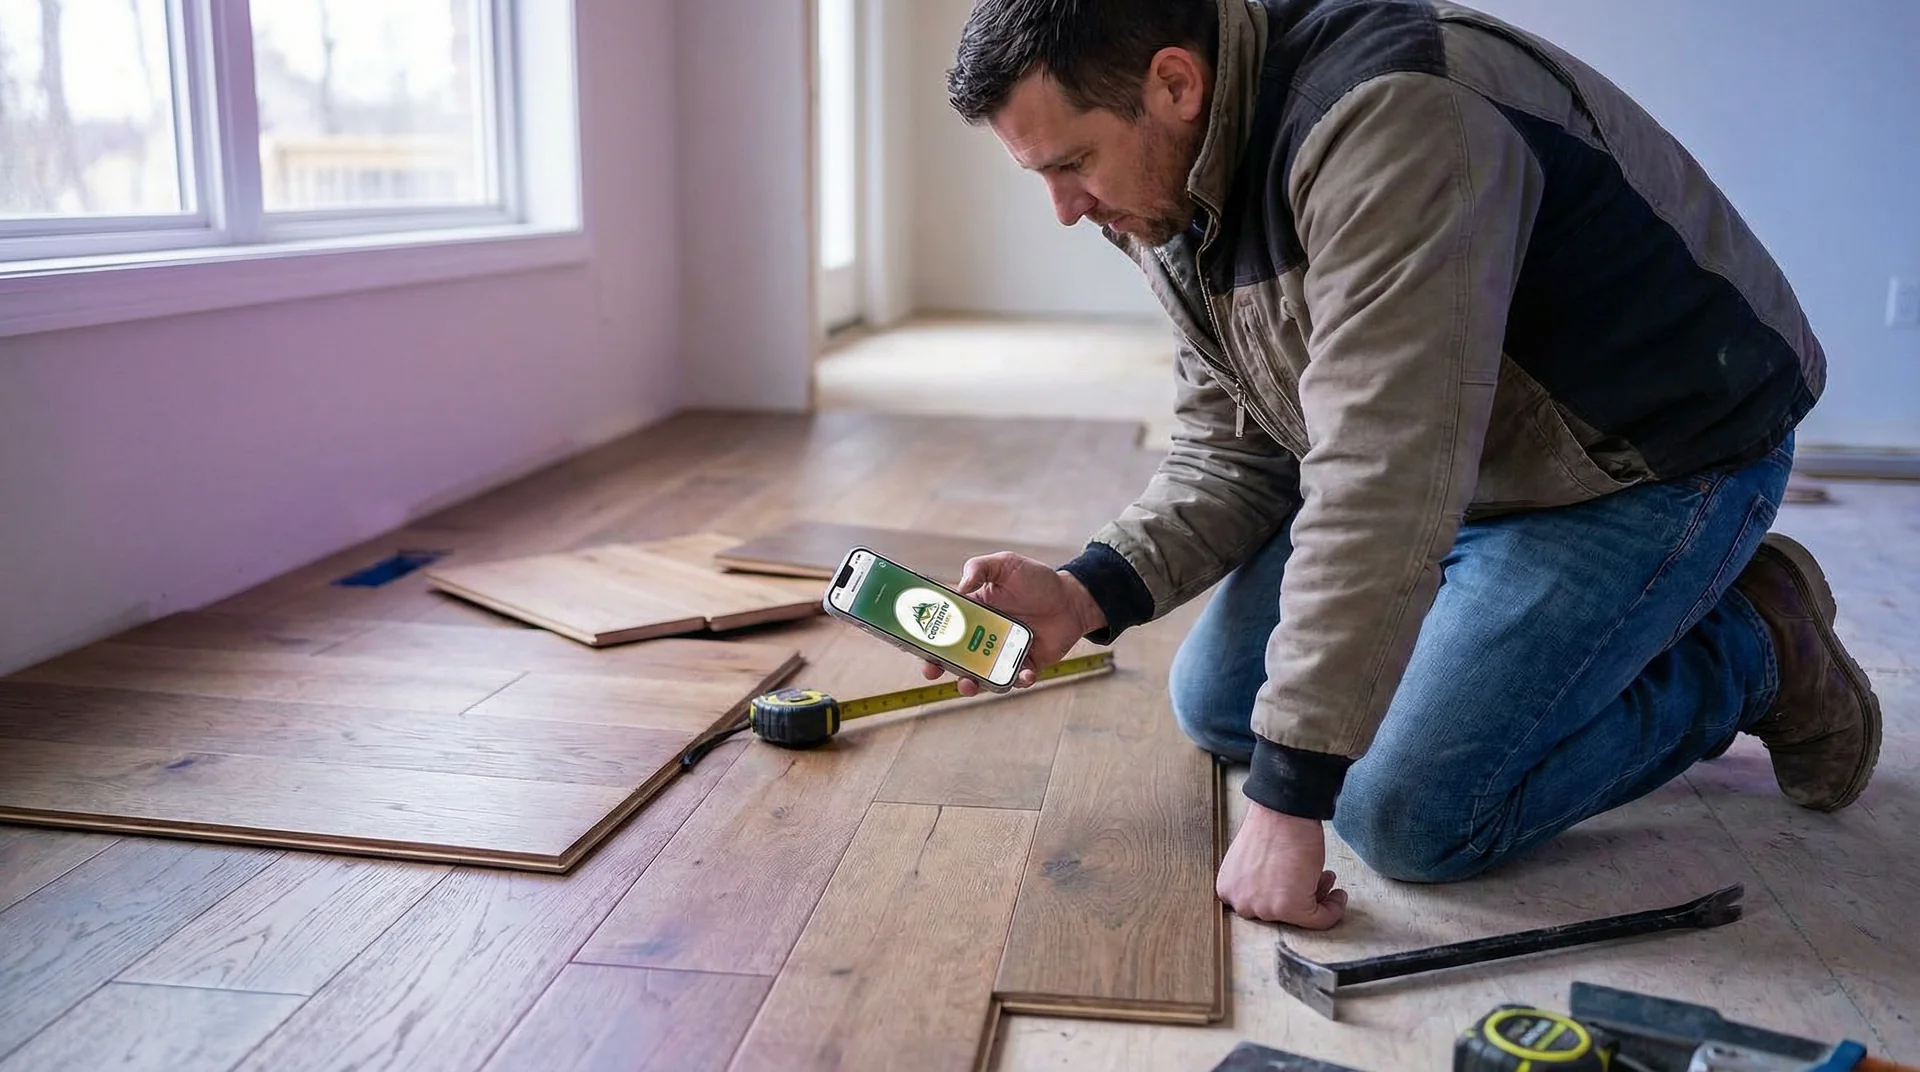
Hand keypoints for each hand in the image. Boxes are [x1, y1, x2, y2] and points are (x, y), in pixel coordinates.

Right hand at [921, 553, 1105, 695]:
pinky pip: (1016, 679)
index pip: (943, 628)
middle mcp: (984, 636)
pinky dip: (1018, 680)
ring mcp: (1003, 653)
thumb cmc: (1036, 580)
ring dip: (971, 683)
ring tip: (970, 683)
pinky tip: (1023, 674)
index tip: (915, 646)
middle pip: (954, 657)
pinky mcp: (1025, 664)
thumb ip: (980, 568)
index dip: (926, 638)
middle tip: (933, 670)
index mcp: (973, 613)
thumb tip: (960, 586)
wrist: (1072, 598)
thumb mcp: (1005, 564)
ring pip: (980, 676)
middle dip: (939, 667)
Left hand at [1216, 802, 1347, 928]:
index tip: (1295, 884)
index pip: (1257, 905)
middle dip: (1300, 894)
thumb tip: (1282, 893)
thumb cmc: (1273, 825)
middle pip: (1278, 912)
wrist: (1284, 811)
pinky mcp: (1291, 908)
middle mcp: (1242, 903)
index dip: (1281, 893)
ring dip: (1317, 897)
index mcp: (1228, 888)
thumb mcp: (1251, 861)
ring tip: (1325, 878)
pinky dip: (1333, 910)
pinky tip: (1338, 895)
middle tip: (1314, 879)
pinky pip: (1319, 919)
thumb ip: (1257, 881)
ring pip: (1299, 917)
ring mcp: (1265, 909)